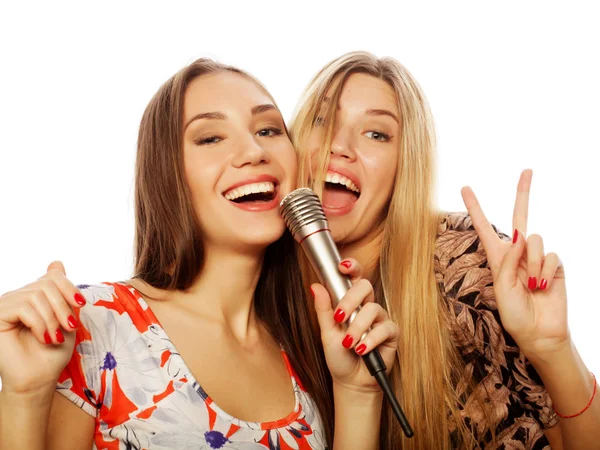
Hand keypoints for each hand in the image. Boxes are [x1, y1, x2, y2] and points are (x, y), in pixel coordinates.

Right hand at [0, 261, 84, 394]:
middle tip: (70, 327)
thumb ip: (64, 295)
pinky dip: (40, 323)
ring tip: (55, 337)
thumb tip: (55, 262)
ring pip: (36, 295)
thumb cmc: (52, 353)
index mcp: (34, 296)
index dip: (69, 287)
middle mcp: (18, 297)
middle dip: (63, 306)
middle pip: (47, 283)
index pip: (53, 276)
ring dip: (52, 318)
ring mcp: (6, 305)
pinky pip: (23, 307)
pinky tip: (44, 338)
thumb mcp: (66, 319)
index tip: (81, 304)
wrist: (38, 380)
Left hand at [311, 258, 398, 392]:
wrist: (351, 382)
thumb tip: (315, 286)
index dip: (352, 267)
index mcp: (351, 302)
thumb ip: (323, 310)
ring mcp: (380, 319)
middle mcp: (367, 307)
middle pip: (366, 286)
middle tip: (339, 317)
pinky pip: (384, 328)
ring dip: (358, 328)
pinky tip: (361, 350)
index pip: (354, 278)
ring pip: (373, 309)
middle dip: (350, 299)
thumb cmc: (339, 356)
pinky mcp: (391, 333)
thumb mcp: (326, 333)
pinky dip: (370, 340)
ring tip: (348, 344)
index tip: (342, 266)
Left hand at [461, 169, 568, 360]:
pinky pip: (550, 256)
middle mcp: (517, 253)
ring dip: (531, 263)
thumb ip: (508, 261)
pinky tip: (542, 286)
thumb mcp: (502, 289)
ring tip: (530, 284)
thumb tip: (519, 236)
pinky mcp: (554, 265)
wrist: (539, 332)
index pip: (484, 227)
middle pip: (520, 216)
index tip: (465, 188)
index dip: (475, 208)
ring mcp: (536, 258)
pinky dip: (545, 271)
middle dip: (523, 193)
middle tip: (527, 170)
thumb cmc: (514, 314)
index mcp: (497, 257)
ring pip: (534, 240)